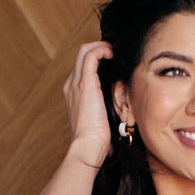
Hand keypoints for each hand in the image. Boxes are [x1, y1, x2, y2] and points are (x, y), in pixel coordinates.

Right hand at [63, 40, 113, 170]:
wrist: (87, 148)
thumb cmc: (96, 143)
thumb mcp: (102, 124)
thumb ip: (107, 113)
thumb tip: (122, 116)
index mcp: (74, 95)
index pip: (83, 70)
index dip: (97, 62)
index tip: (113, 63)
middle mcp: (72, 86)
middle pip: (82, 56)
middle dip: (99, 50)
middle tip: (115, 52)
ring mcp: (76, 83)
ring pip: (85, 51)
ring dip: (100, 46)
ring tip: (114, 50)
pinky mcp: (85, 82)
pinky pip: (91, 55)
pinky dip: (102, 49)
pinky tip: (112, 54)